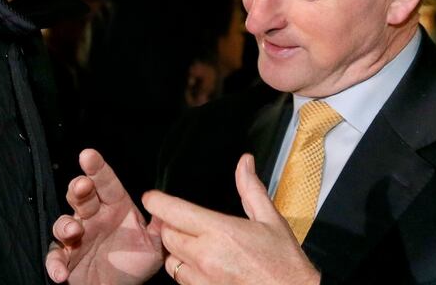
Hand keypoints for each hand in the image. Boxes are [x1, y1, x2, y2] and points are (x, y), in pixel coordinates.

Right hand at [46, 149, 163, 284]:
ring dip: (65, 224)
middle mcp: (93, 217)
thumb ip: (160, 225)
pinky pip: (55, 257)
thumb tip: (166, 206)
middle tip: (83, 185)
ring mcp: (77, 237)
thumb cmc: (135, 264)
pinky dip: (55, 263)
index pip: (105, 183)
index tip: (89, 154)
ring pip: (63, 222)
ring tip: (73, 230)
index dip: (97, 168)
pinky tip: (61, 271)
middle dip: (79, 188)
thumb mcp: (154, 245)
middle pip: (81, 196)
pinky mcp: (66, 258)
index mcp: (114, 207)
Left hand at [142, 154, 320, 284]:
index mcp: (221, 231)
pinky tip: (202, 265)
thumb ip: (251, 189)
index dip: (157, 202)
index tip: (151, 198)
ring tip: (194, 245)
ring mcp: (203, 279)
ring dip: (176, 251)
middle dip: (170, 226)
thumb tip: (245, 164)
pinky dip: (185, 271)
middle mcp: (206, 256)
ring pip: (170, 260)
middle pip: (167, 235)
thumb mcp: (271, 220)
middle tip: (181, 221)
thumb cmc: (284, 264)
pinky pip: (181, 281)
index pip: (174, 212)